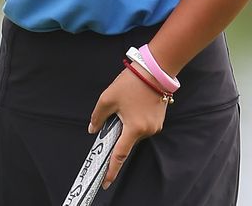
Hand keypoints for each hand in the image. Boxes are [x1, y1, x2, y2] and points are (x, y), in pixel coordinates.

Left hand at [88, 66, 169, 189]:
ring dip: (127, 123)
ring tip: (126, 102)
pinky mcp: (158, 120)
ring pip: (134, 131)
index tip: (105, 182)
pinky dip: (135, 119)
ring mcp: (155, 126)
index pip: (120, 154)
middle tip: (115, 113)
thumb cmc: (131, 83)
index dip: (112, 170)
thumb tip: (93, 129)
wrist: (155, 70)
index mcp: (134, 128)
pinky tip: (134, 103)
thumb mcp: (108, 98)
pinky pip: (142, 125)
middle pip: (126, 139)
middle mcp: (147, 131)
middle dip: (118, 131)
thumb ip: (98, 117)